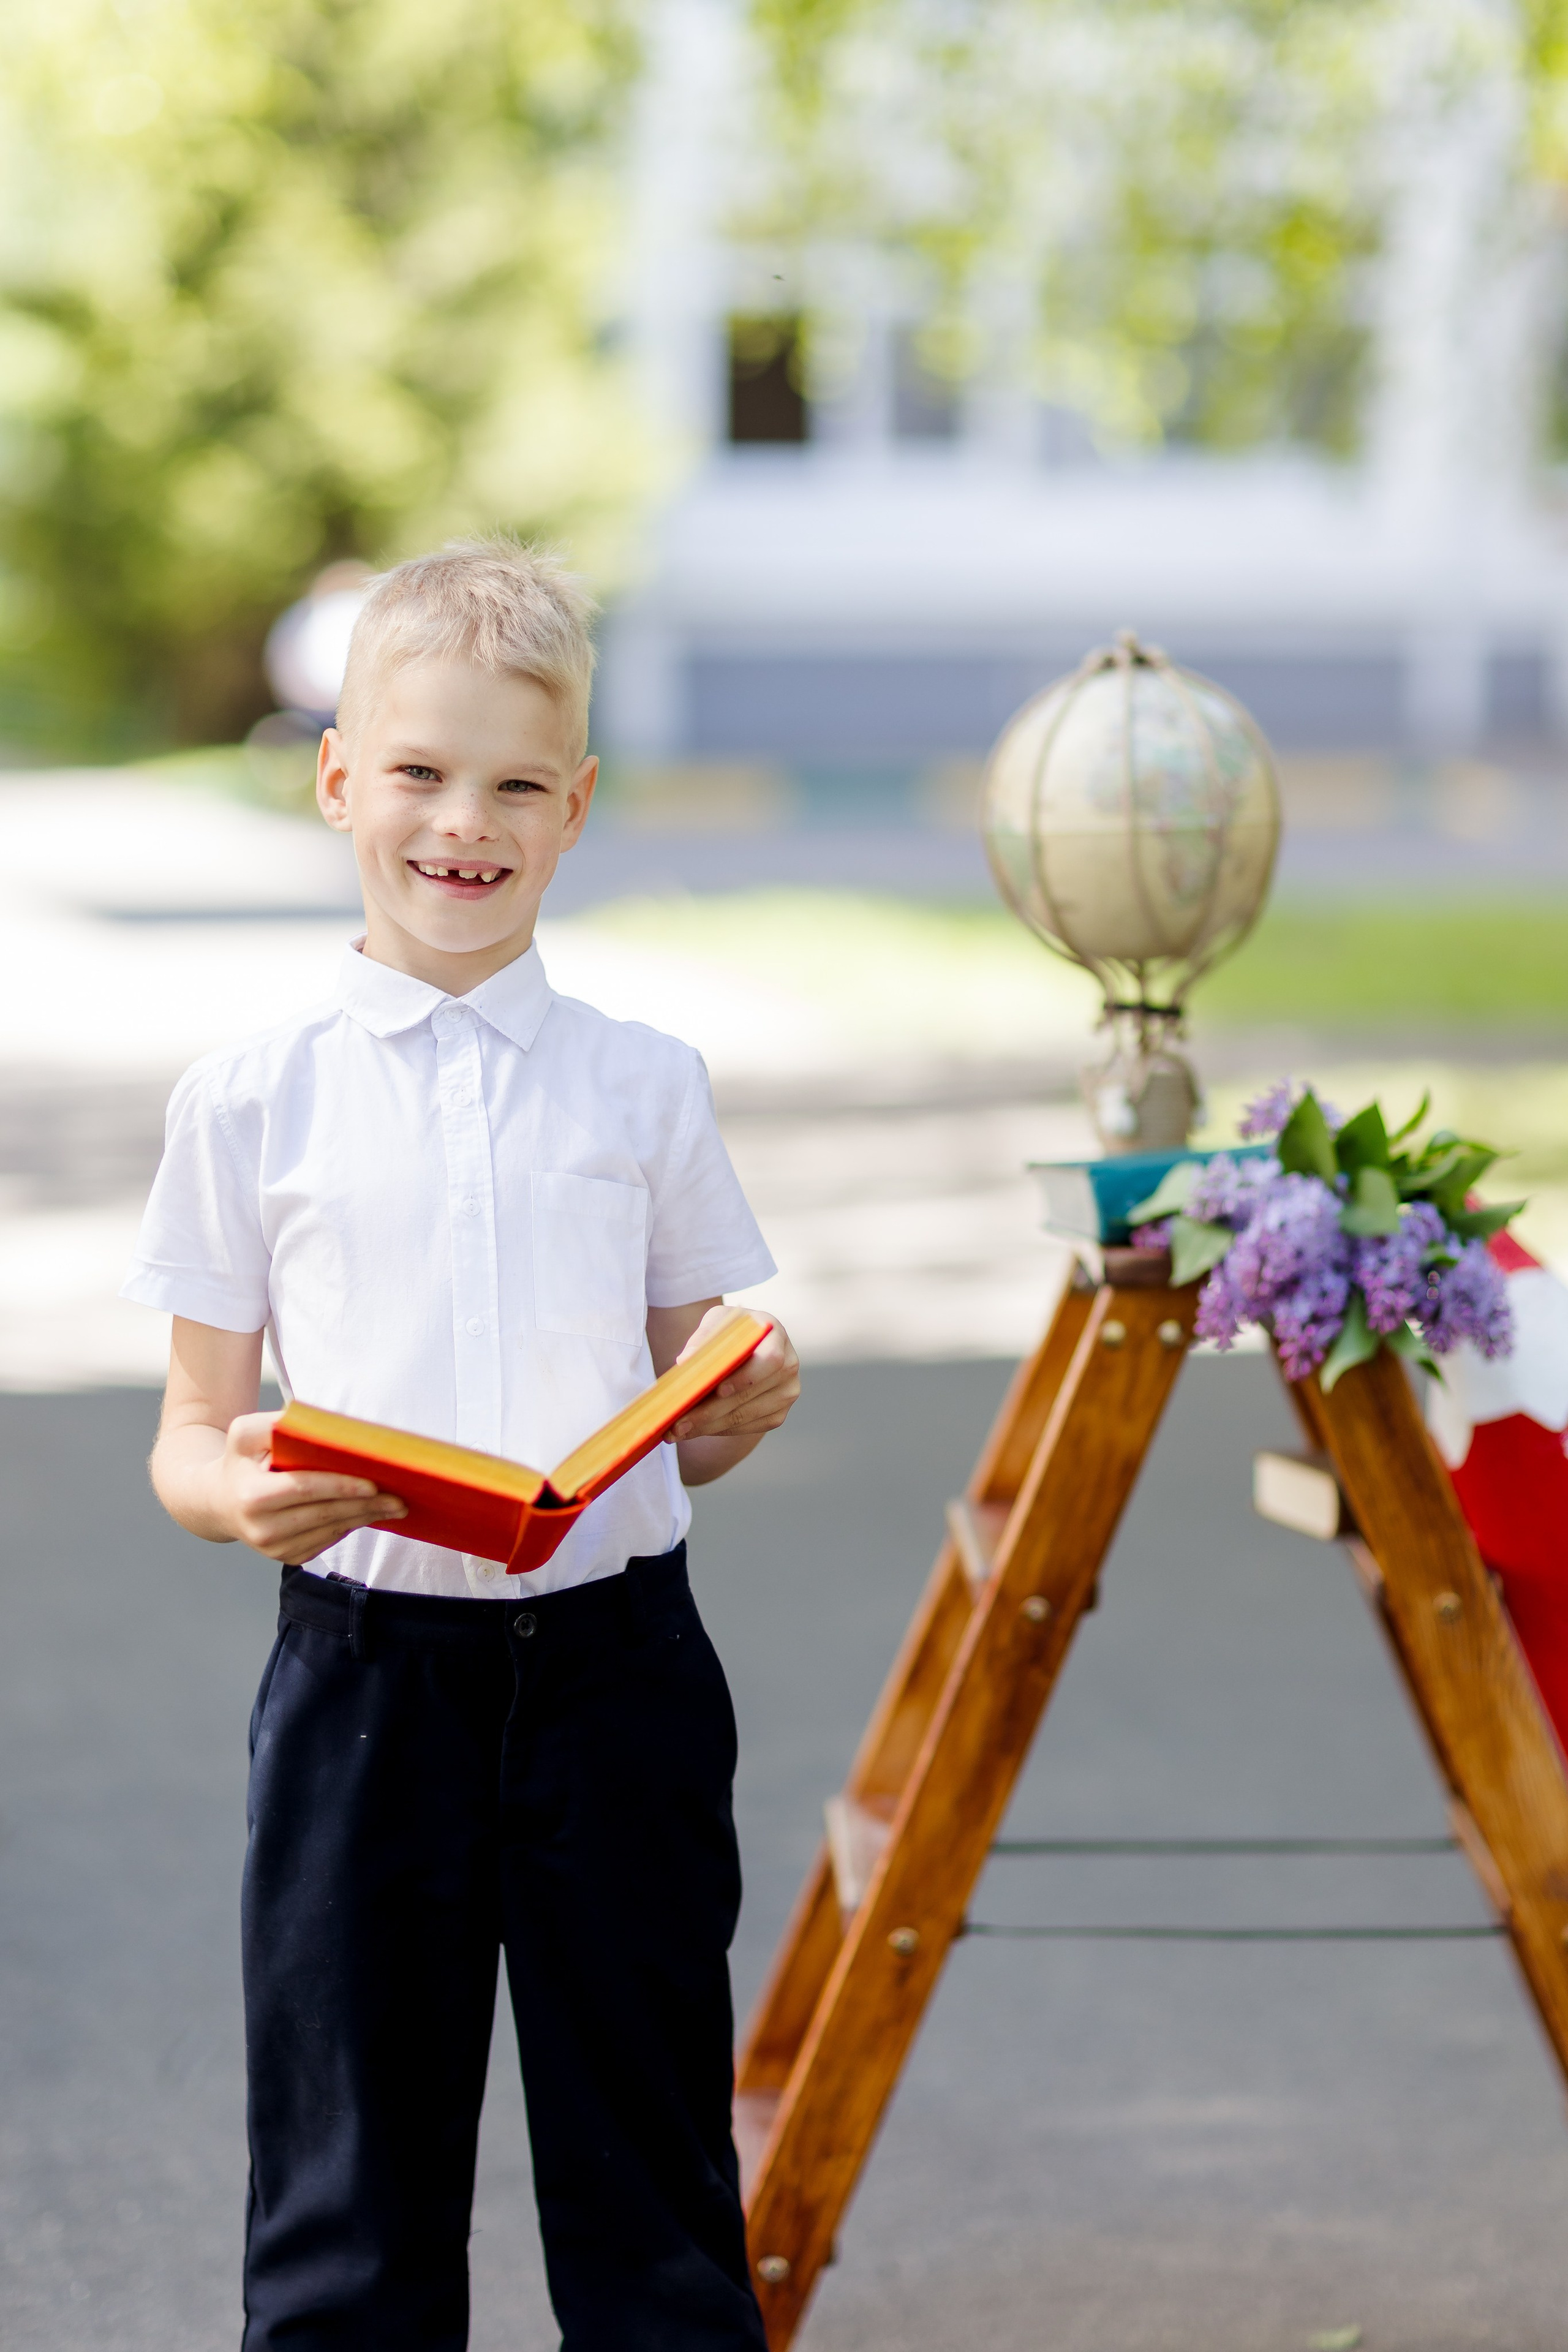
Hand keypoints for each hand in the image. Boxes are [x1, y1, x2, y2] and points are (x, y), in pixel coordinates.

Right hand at [210, 1410, 406, 1563]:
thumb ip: (278, 1425)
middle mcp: (261, 1529)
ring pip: (330, 1531)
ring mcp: (274, 1549)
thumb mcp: (246, 1434)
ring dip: (365, 1518)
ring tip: (395, 1505)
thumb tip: (322, 1425)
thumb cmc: (241, 1460)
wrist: (220, 1502)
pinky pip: (326, 1541)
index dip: (340, 1487)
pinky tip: (370, 1513)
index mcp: (251, 1495)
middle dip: (365, 1506)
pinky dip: (350, 1526)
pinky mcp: (286, 1557)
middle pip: (323, 1514)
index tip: (373, 1483)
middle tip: (399, 1497)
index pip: (304, 1489)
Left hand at [670, 1311, 800, 1444]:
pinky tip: (696, 1429)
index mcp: (775, 1334)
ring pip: (745, 1416)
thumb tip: (686, 1361)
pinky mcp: (778, 1413)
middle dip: (710, 1411)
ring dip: (709, 1426)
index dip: (745, 1377)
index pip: (769, 1359)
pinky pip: (747, 1428)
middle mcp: (789, 1363)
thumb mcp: (716, 1323)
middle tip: (678, 1422)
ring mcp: (787, 1391)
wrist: (745, 1349)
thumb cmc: (729, 1334)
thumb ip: (703, 1339)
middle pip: (750, 1394)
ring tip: (678, 1430)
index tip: (718, 1390)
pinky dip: (719, 1430)